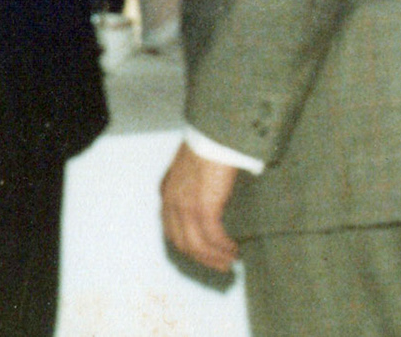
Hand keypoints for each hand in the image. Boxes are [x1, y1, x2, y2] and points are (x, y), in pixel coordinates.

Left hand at [160, 143, 240, 271]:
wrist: (214, 133)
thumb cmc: (208, 144)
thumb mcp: (190, 165)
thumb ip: (191, 183)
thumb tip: (208, 195)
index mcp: (166, 192)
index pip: (171, 229)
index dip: (188, 246)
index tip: (204, 254)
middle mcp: (171, 202)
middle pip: (183, 243)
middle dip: (203, 258)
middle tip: (221, 266)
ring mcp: (185, 207)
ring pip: (197, 245)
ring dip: (215, 258)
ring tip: (230, 262)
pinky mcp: (203, 208)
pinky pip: (213, 237)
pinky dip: (224, 247)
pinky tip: (234, 249)